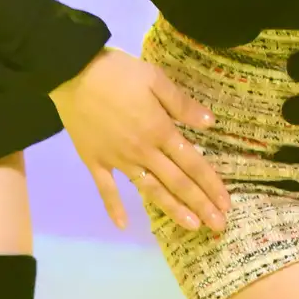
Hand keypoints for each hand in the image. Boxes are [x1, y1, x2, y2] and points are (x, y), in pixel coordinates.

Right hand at [50, 47, 230, 233]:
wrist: (72, 72)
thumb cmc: (117, 73)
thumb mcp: (155, 79)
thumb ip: (182, 104)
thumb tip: (210, 123)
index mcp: (160, 131)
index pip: (193, 163)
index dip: (211, 184)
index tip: (227, 204)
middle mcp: (143, 152)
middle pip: (177, 182)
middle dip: (201, 205)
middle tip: (219, 226)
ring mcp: (118, 160)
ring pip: (150, 190)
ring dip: (172, 209)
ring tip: (191, 226)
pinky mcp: (94, 161)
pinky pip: (105, 189)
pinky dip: (113, 208)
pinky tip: (123, 225)